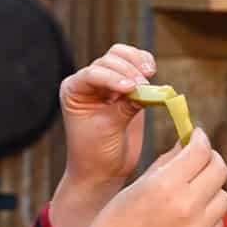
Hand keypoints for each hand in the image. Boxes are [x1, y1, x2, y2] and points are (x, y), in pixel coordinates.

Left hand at [59, 44, 156, 184]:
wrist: (103, 170)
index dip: (113, 77)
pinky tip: (153, 74)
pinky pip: (135, 66)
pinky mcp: (126, 89)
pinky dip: (145, 65)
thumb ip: (125, 107)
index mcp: (73, 90)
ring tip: (150, 76)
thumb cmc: (95, 152)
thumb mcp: (108, 128)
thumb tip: (147, 90)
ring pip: (121, 56)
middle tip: (143, 88)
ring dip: (137, 63)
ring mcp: (107, 83)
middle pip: (109, 60)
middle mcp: (87, 82)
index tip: (131, 89)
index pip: (92, 73)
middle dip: (128, 71)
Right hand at [87, 128, 226, 226]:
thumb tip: (188, 143)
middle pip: (220, 170)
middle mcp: (186, 206)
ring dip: (210, 190)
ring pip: (223, 196)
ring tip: (189, 194)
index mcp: (165, 185)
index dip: (201, 139)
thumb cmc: (116, 221)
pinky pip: (217, 222)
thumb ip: (166, 162)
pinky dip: (207, 216)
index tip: (197, 136)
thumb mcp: (137, 185)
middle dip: (211, 159)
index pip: (201, 151)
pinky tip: (185, 219)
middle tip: (201, 158)